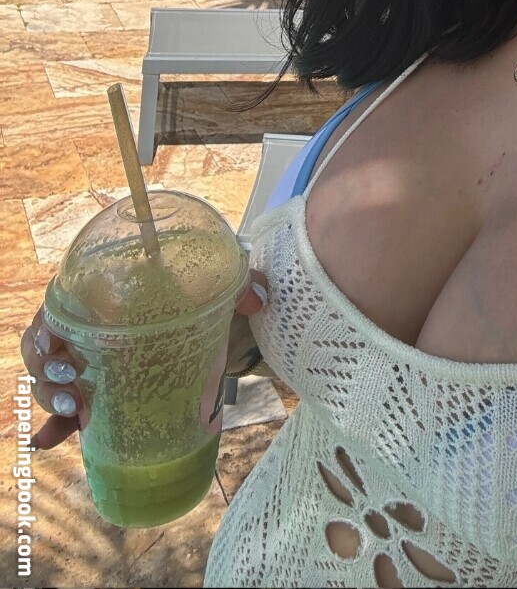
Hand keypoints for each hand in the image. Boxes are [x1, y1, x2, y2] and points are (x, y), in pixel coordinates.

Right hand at [19, 271, 268, 450]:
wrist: (219, 325)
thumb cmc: (207, 299)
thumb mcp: (220, 289)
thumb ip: (240, 285)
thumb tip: (259, 299)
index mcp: (107, 295)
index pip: (59, 307)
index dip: (46, 327)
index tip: (54, 343)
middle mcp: (92, 329)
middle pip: (47, 349)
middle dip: (46, 370)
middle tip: (70, 383)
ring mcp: (94, 364)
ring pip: (51, 381)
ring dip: (51, 398)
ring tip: (72, 411)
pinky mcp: (104, 393)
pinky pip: (67, 411)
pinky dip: (54, 427)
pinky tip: (47, 442)